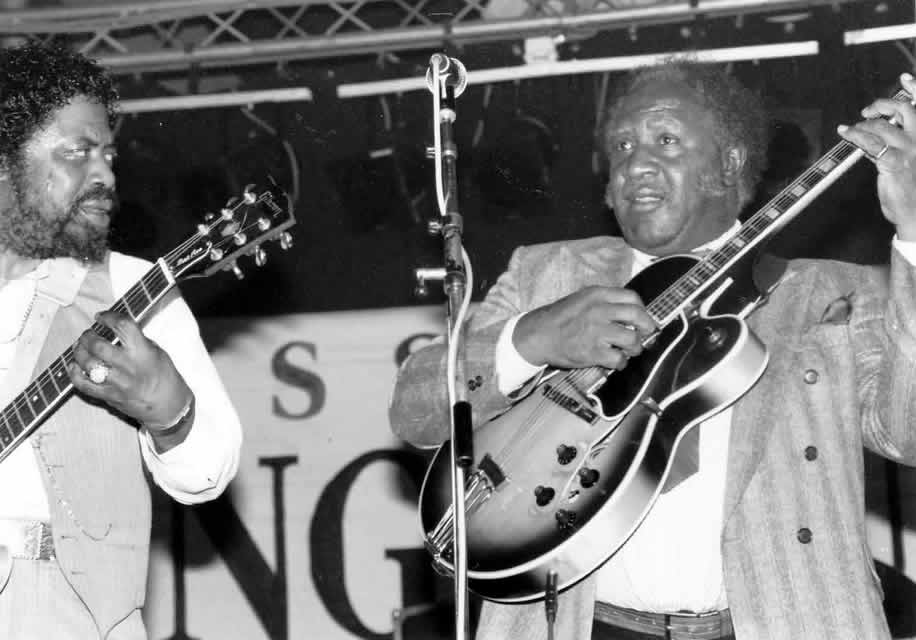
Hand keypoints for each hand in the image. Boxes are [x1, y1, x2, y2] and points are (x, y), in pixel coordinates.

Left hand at [68, 311, 192, 428]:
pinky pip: (83, 385)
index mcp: (143, 352)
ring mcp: (117, 383)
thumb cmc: (164, 377)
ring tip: (80, 347)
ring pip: (88, 364)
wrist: (168, 405)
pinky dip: (74, 373)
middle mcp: (129, 366)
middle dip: (88, 336)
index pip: (123, 326)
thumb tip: (115, 328)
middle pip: (98, 345)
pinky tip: (75, 366)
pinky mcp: (109, 396)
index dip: (109, 317)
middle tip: (87, 334)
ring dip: (79, 352)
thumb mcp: (157, 351)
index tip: (102, 316)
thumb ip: (136, 340)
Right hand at [513, 285, 655, 369]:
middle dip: (647, 328)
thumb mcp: (582, 299)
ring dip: (635, 348)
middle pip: (638, 316)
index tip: (641, 318)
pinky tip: (615, 361)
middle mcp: (600, 310)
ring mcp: (597, 331)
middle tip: (645, 334)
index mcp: (597, 295)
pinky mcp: (593, 352)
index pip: (632, 298)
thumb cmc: (560, 318)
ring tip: (628, 350)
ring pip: (632, 340)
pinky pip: (619, 359)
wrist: (539, 335)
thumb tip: (630, 312)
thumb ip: (604, 302)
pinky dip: (620, 363)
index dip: (642, 309)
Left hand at [837, 72, 915, 239]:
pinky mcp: (894, 161)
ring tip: (854, 127)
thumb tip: (878, 140)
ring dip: (865, 123)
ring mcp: (910, 150)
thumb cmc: (914, 192)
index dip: (915, 88)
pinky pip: (870, 142)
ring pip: (883, 125)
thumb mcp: (911, 164)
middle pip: (904, 109)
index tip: (905, 77)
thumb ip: (900, 149)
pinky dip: (856, 135)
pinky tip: (847, 133)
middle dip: (883, 104)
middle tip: (867, 110)